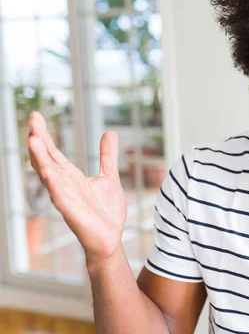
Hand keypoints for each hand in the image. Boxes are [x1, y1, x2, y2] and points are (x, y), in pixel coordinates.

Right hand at [27, 111, 126, 265]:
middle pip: (46, 159)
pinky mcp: (71, 212)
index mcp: (71, 176)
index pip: (53, 152)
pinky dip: (53, 184)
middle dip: (39, 140)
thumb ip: (107, 156)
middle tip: (32, 120)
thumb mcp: (109, 177)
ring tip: (33, 140)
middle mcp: (64, 185)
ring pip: (49, 175)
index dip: (45, 135)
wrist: (110, 240)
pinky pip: (60, 197)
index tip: (36, 116)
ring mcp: (65, 198)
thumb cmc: (106, 212)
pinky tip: (48, 172)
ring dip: (40, 158)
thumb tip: (109, 132)